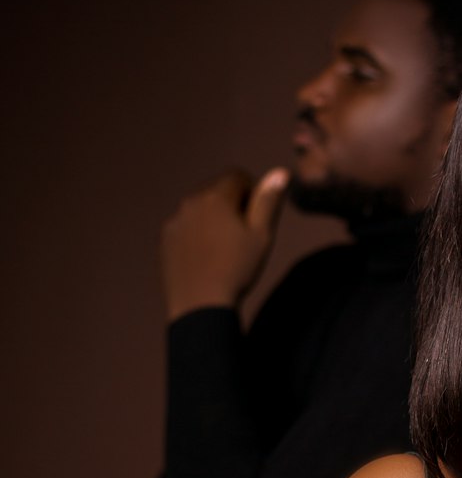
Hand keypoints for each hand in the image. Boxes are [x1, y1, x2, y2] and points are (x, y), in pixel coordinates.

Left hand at [161, 167, 288, 320]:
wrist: (200, 305)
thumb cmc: (237, 269)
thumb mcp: (262, 235)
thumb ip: (268, 201)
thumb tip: (280, 172)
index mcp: (216, 197)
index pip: (237, 176)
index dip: (253, 192)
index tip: (257, 217)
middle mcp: (190, 202)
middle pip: (217, 190)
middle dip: (232, 204)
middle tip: (243, 237)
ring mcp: (175, 221)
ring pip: (200, 209)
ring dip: (214, 219)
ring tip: (225, 251)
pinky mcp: (166, 239)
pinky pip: (186, 227)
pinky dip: (197, 235)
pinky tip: (207, 259)